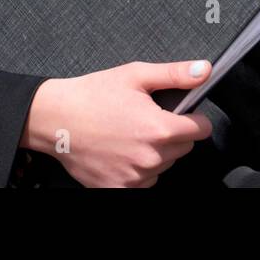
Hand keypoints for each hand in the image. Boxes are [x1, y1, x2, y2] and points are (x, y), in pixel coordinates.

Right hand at [24, 60, 214, 187]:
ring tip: (130, 133)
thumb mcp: (135, 75)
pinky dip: (139, 169)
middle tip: (146, 118)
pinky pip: (145, 182)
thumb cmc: (92, 95)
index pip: (201, 130)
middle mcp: (150, 157)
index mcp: (159, 128)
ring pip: (165, 165)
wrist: (56, 119)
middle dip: (173, 133)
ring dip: (156, 152)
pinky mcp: (119, 189)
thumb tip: (203, 71)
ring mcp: (135, 177)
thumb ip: (174, 74)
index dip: (194, 118)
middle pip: (184, 147)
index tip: (182, 113)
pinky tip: (122, 151)